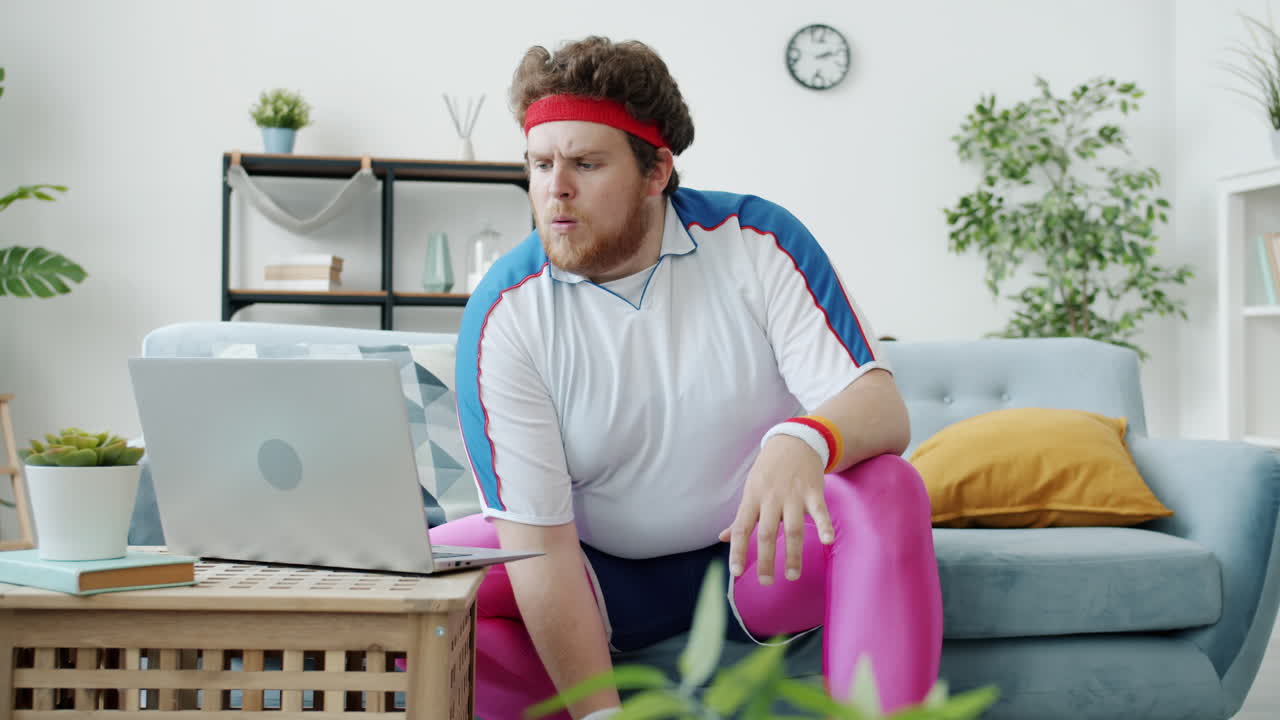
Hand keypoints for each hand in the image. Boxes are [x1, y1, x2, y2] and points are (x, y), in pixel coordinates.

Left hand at [718, 434, 833, 584]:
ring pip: (793, 528)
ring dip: (793, 554)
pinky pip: (819, 511)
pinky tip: (827, 541)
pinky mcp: (813, 491)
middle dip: (766, 560)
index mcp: (753, 498)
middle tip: (766, 582)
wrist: (794, 441)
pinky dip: (824, 525)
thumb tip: (723, 538)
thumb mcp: (750, 489)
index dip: (738, 550)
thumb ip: (740, 517)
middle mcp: (771, 498)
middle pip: (768, 533)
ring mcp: (793, 495)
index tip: (736, 572)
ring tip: (792, 575)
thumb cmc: (769, 470)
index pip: (742, 528)